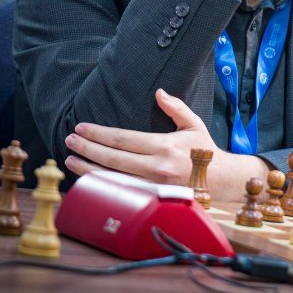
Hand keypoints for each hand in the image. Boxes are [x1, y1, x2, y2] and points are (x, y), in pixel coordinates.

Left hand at [64, 89, 268, 199]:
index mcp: (164, 146)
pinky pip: (121, 193)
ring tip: (70, 160)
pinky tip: (88, 180)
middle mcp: (156, 167)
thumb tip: (158, 92)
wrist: (223, 182)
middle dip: (87, 148)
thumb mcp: (194, 125)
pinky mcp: (151, 200)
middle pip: (112, 157)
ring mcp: (152, 186)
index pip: (123, 138)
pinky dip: (102, 186)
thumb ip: (175, 108)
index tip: (82, 127)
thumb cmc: (206, 152)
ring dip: (87, 168)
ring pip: (112, 178)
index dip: (99, 133)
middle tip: (69, 140)